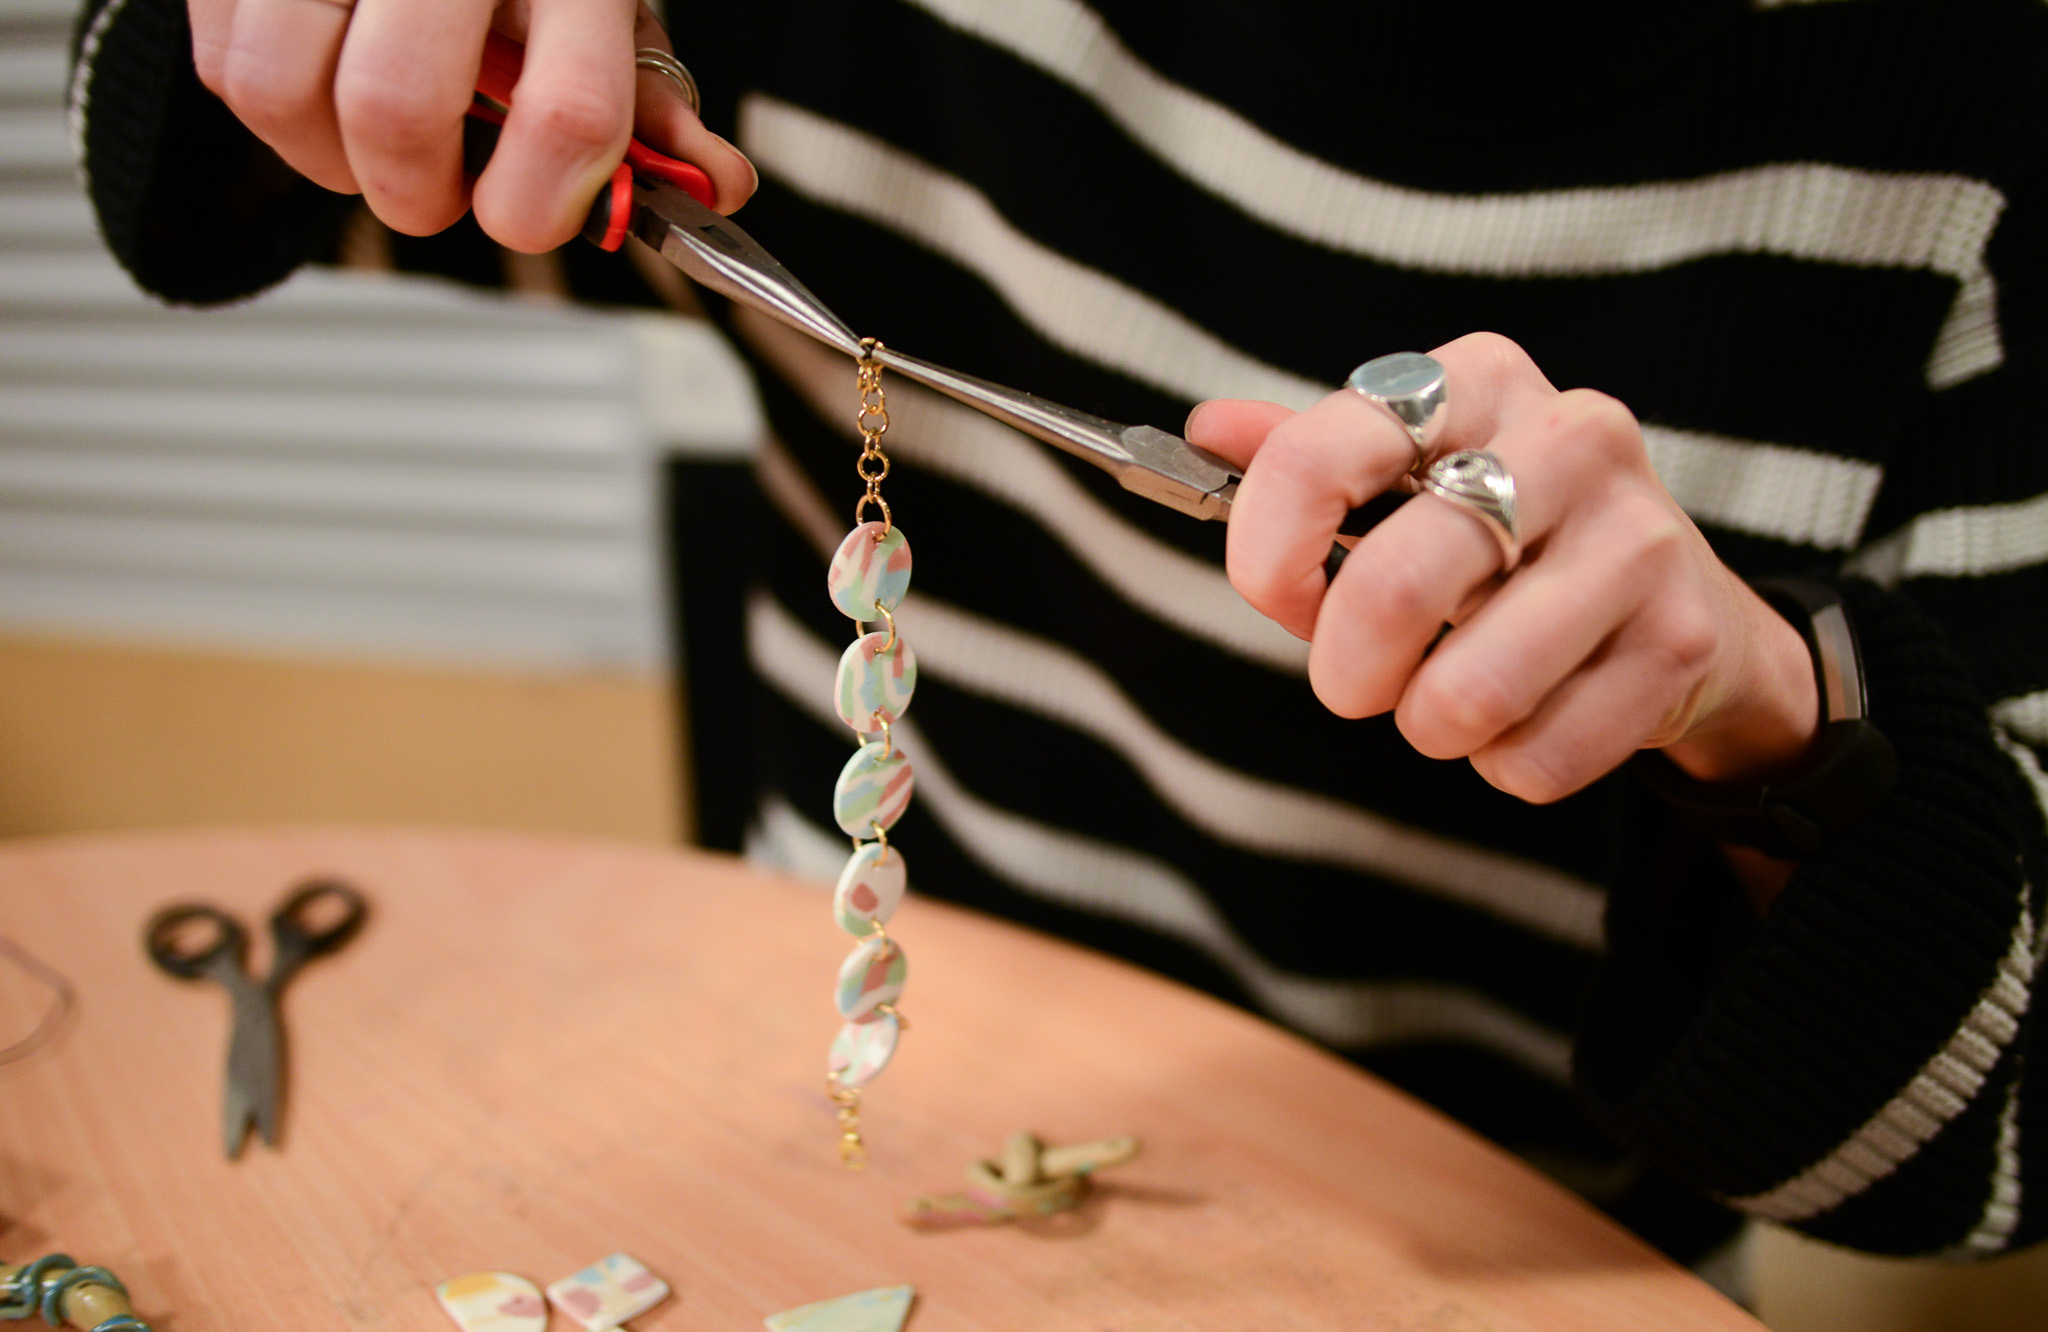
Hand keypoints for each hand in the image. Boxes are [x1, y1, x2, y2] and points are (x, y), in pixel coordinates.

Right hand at [189, 0, 757, 251]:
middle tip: (438, 189)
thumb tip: (717, 187)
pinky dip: (274, 106)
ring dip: (326, 157)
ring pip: (281, 91)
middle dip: (414, 195)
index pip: (568, 114)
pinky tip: (324, 78)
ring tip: (372, 137)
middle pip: (395, 111)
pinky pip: (224, 61)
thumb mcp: (605, 9)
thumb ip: (656, 108)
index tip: (528, 216)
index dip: (544, 204)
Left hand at [1189, 333, 1820, 804]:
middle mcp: (1570, 438)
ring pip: (1469, 692)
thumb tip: (1208, 430)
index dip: (1268, 549)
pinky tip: (1530, 715)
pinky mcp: (1681, 640)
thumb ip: (1309, 458)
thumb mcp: (1409, 477)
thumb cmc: (1507, 540)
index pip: (1322, 452)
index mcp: (1477, 381)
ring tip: (1450, 698)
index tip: (1276, 594)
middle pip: (1393, 587)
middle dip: (1346, 671)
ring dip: (1432, 725)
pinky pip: (1535, 755)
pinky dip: (1506, 763)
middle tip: (1354, 682)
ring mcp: (1639, 538)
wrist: (1679, 599)